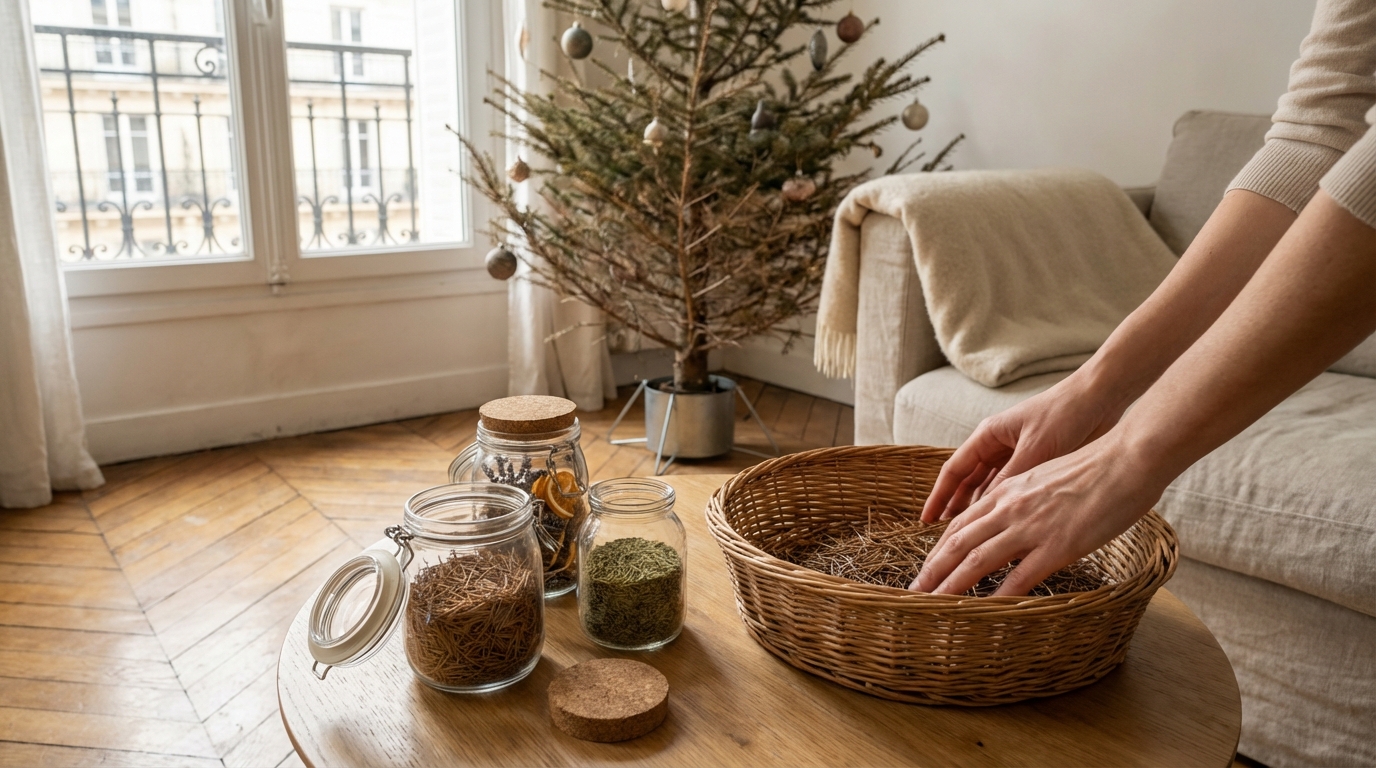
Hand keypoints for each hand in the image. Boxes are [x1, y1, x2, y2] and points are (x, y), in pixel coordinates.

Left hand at [909, 432, 1166, 595]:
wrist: (1127, 459)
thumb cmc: (1096, 468)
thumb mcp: (1046, 478)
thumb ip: (1026, 499)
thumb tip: (1017, 519)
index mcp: (1007, 491)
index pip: (962, 524)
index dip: (940, 548)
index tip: (927, 568)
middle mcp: (1009, 508)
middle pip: (957, 543)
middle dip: (932, 570)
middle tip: (913, 592)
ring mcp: (1030, 528)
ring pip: (975, 561)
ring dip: (949, 587)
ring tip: (931, 605)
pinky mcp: (1056, 547)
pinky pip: (1018, 578)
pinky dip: (996, 598)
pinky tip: (982, 614)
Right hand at [920, 372, 1126, 522]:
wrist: (1100, 399)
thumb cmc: (1064, 415)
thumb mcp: (1035, 449)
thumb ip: (1011, 480)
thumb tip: (987, 512)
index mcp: (988, 435)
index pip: (953, 470)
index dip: (938, 497)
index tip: (926, 520)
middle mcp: (997, 445)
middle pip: (967, 482)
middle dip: (955, 507)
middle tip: (945, 537)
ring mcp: (1016, 455)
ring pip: (988, 488)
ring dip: (979, 509)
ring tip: (970, 537)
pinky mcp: (1036, 463)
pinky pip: (1011, 489)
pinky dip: (1003, 505)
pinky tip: (1002, 524)